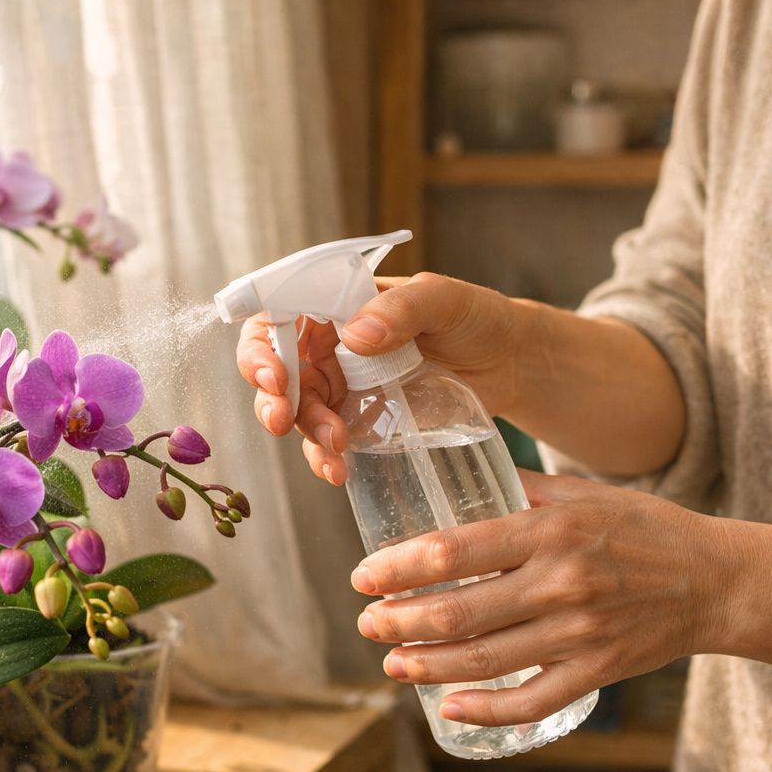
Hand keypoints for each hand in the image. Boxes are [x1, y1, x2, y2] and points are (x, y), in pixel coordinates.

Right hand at [234, 272, 529, 484]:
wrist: (510, 363)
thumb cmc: (477, 318)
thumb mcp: (446, 300)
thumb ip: (403, 308)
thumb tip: (357, 334)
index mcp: (336, 305)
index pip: (277, 318)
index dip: (262, 347)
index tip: (274, 376)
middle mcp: (329, 345)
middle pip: (278, 372)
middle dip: (273, 399)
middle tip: (284, 420)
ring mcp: (342, 386)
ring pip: (299, 413)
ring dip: (306, 434)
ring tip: (336, 450)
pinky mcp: (360, 421)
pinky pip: (328, 442)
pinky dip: (326, 459)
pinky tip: (339, 472)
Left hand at [351, 470, 722, 725]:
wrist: (718, 580)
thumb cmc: (644, 529)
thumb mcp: (583, 493)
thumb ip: (521, 489)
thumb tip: (458, 476)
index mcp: (549, 531)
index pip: (453, 551)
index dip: (397, 568)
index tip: (363, 577)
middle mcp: (560, 582)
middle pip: (458, 611)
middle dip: (399, 621)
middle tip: (366, 624)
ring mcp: (579, 633)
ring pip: (485, 659)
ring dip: (427, 665)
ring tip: (392, 663)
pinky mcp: (598, 672)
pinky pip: (532, 700)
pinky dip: (487, 710)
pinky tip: (450, 708)